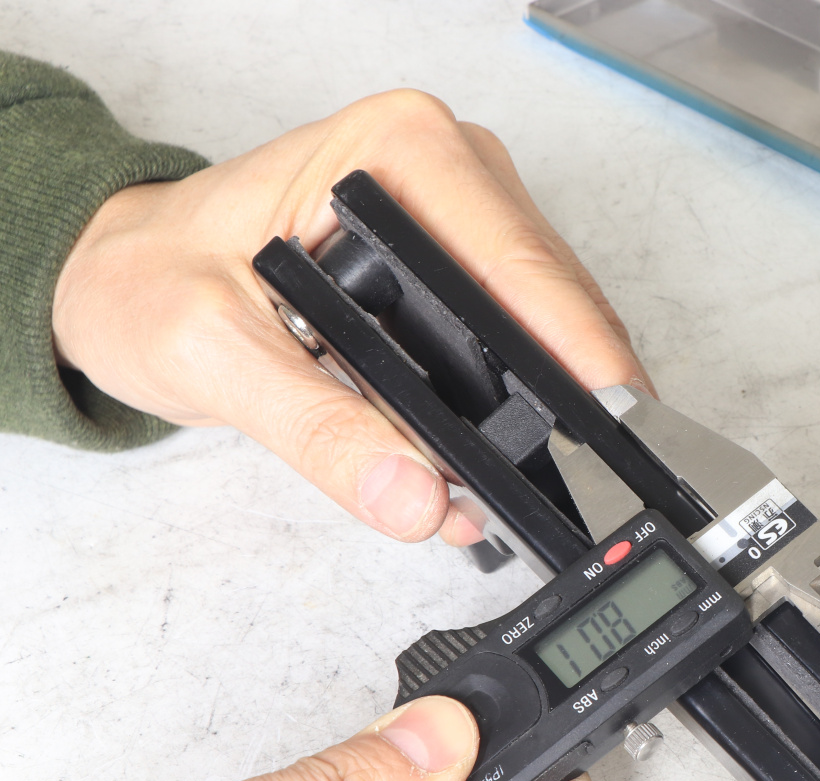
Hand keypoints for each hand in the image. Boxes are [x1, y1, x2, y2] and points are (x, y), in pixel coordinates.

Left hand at [52, 90, 650, 545]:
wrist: (125, 277)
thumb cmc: (153, 279)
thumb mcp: (212, 356)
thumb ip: (317, 432)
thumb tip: (418, 497)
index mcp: (395, 152)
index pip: (517, 267)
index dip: (572, 358)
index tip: (603, 435)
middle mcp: (448, 170)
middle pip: (553, 299)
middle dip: (561, 399)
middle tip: (557, 489)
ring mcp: (467, 218)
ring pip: (554, 328)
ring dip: (543, 412)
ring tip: (506, 486)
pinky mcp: (466, 269)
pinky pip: (526, 343)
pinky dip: (520, 408)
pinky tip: (494, 458)